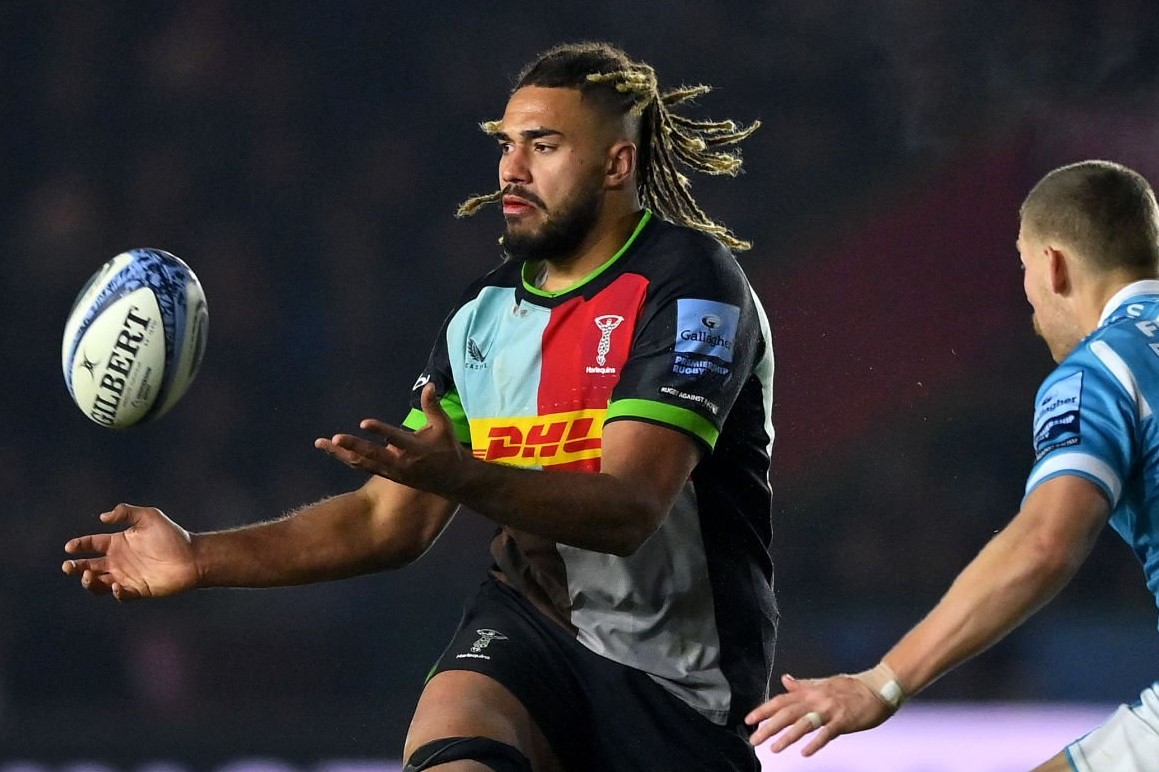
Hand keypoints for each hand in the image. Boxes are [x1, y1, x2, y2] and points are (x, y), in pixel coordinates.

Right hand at [62, 504, 198, 601]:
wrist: (193, 556)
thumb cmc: (172, 535)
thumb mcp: (149, 516)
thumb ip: (126, 512)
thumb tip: (102, 517)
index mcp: (118, 542)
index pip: (92, 544)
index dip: (79, 545)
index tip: (70, 547)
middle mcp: (119, 560)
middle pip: (88, 566)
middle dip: (75, 567)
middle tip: (68, 566)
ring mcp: (126, 576)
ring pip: (98, 583)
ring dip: (89, 581)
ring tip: (89, 575)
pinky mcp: (137, 590)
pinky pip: (120, 595)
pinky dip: (115, 593)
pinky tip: (116, 585)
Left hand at [315, 382, 467, 496]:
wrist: (452, 481)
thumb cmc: (447, 448)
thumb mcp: (443, 426)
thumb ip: (432, 406)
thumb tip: (429, 385)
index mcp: (415, 448)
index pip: (395, 438)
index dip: (379, 431)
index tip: (363, 423)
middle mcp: (400, 462)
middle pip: (372, 454)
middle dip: (353, 446)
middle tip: (333, 438)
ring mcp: (392, 471)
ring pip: (362, 463)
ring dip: (341, 454)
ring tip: (321, 444)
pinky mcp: (386, 475)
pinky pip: (363, 467)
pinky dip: (347, 459)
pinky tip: (333, 452)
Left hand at [745, 672, 894, 755]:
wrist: (879, 687)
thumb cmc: (852, 686)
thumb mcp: (824, 682)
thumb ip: (803, 685)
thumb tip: (785, 680)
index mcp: (810, 691)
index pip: (781, 700)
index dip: (764, 710)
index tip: (749, 720)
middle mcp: (816, 699)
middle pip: (787, 713)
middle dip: (769, 726)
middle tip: (754, 739)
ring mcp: (830, 710)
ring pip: (804, 723)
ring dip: (788, 736)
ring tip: (774, 748)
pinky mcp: (844, 720)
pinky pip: (827, 733)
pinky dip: (816, 742)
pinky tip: (805, 753)